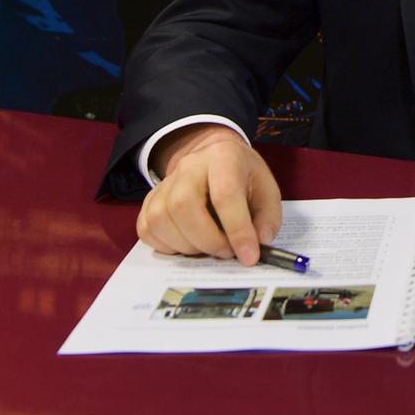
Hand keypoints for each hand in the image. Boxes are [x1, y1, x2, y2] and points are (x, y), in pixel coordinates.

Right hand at [136, 123, 282, 265]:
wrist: (214, 160)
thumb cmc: (243, 178)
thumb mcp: (266, 190)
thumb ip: (267, 217)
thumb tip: (259, 244)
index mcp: (224, 157)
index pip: (225, 194)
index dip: (237, 230)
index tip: (249, 257)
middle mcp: (189, 165)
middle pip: (184, 206)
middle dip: (207, 240)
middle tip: (227, 253)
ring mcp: (165, 182)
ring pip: (161, 219)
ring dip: (187, 246)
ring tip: (209, 249)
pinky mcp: (150, 200)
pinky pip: (146, 229)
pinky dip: (166, 246)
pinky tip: (188, 245)